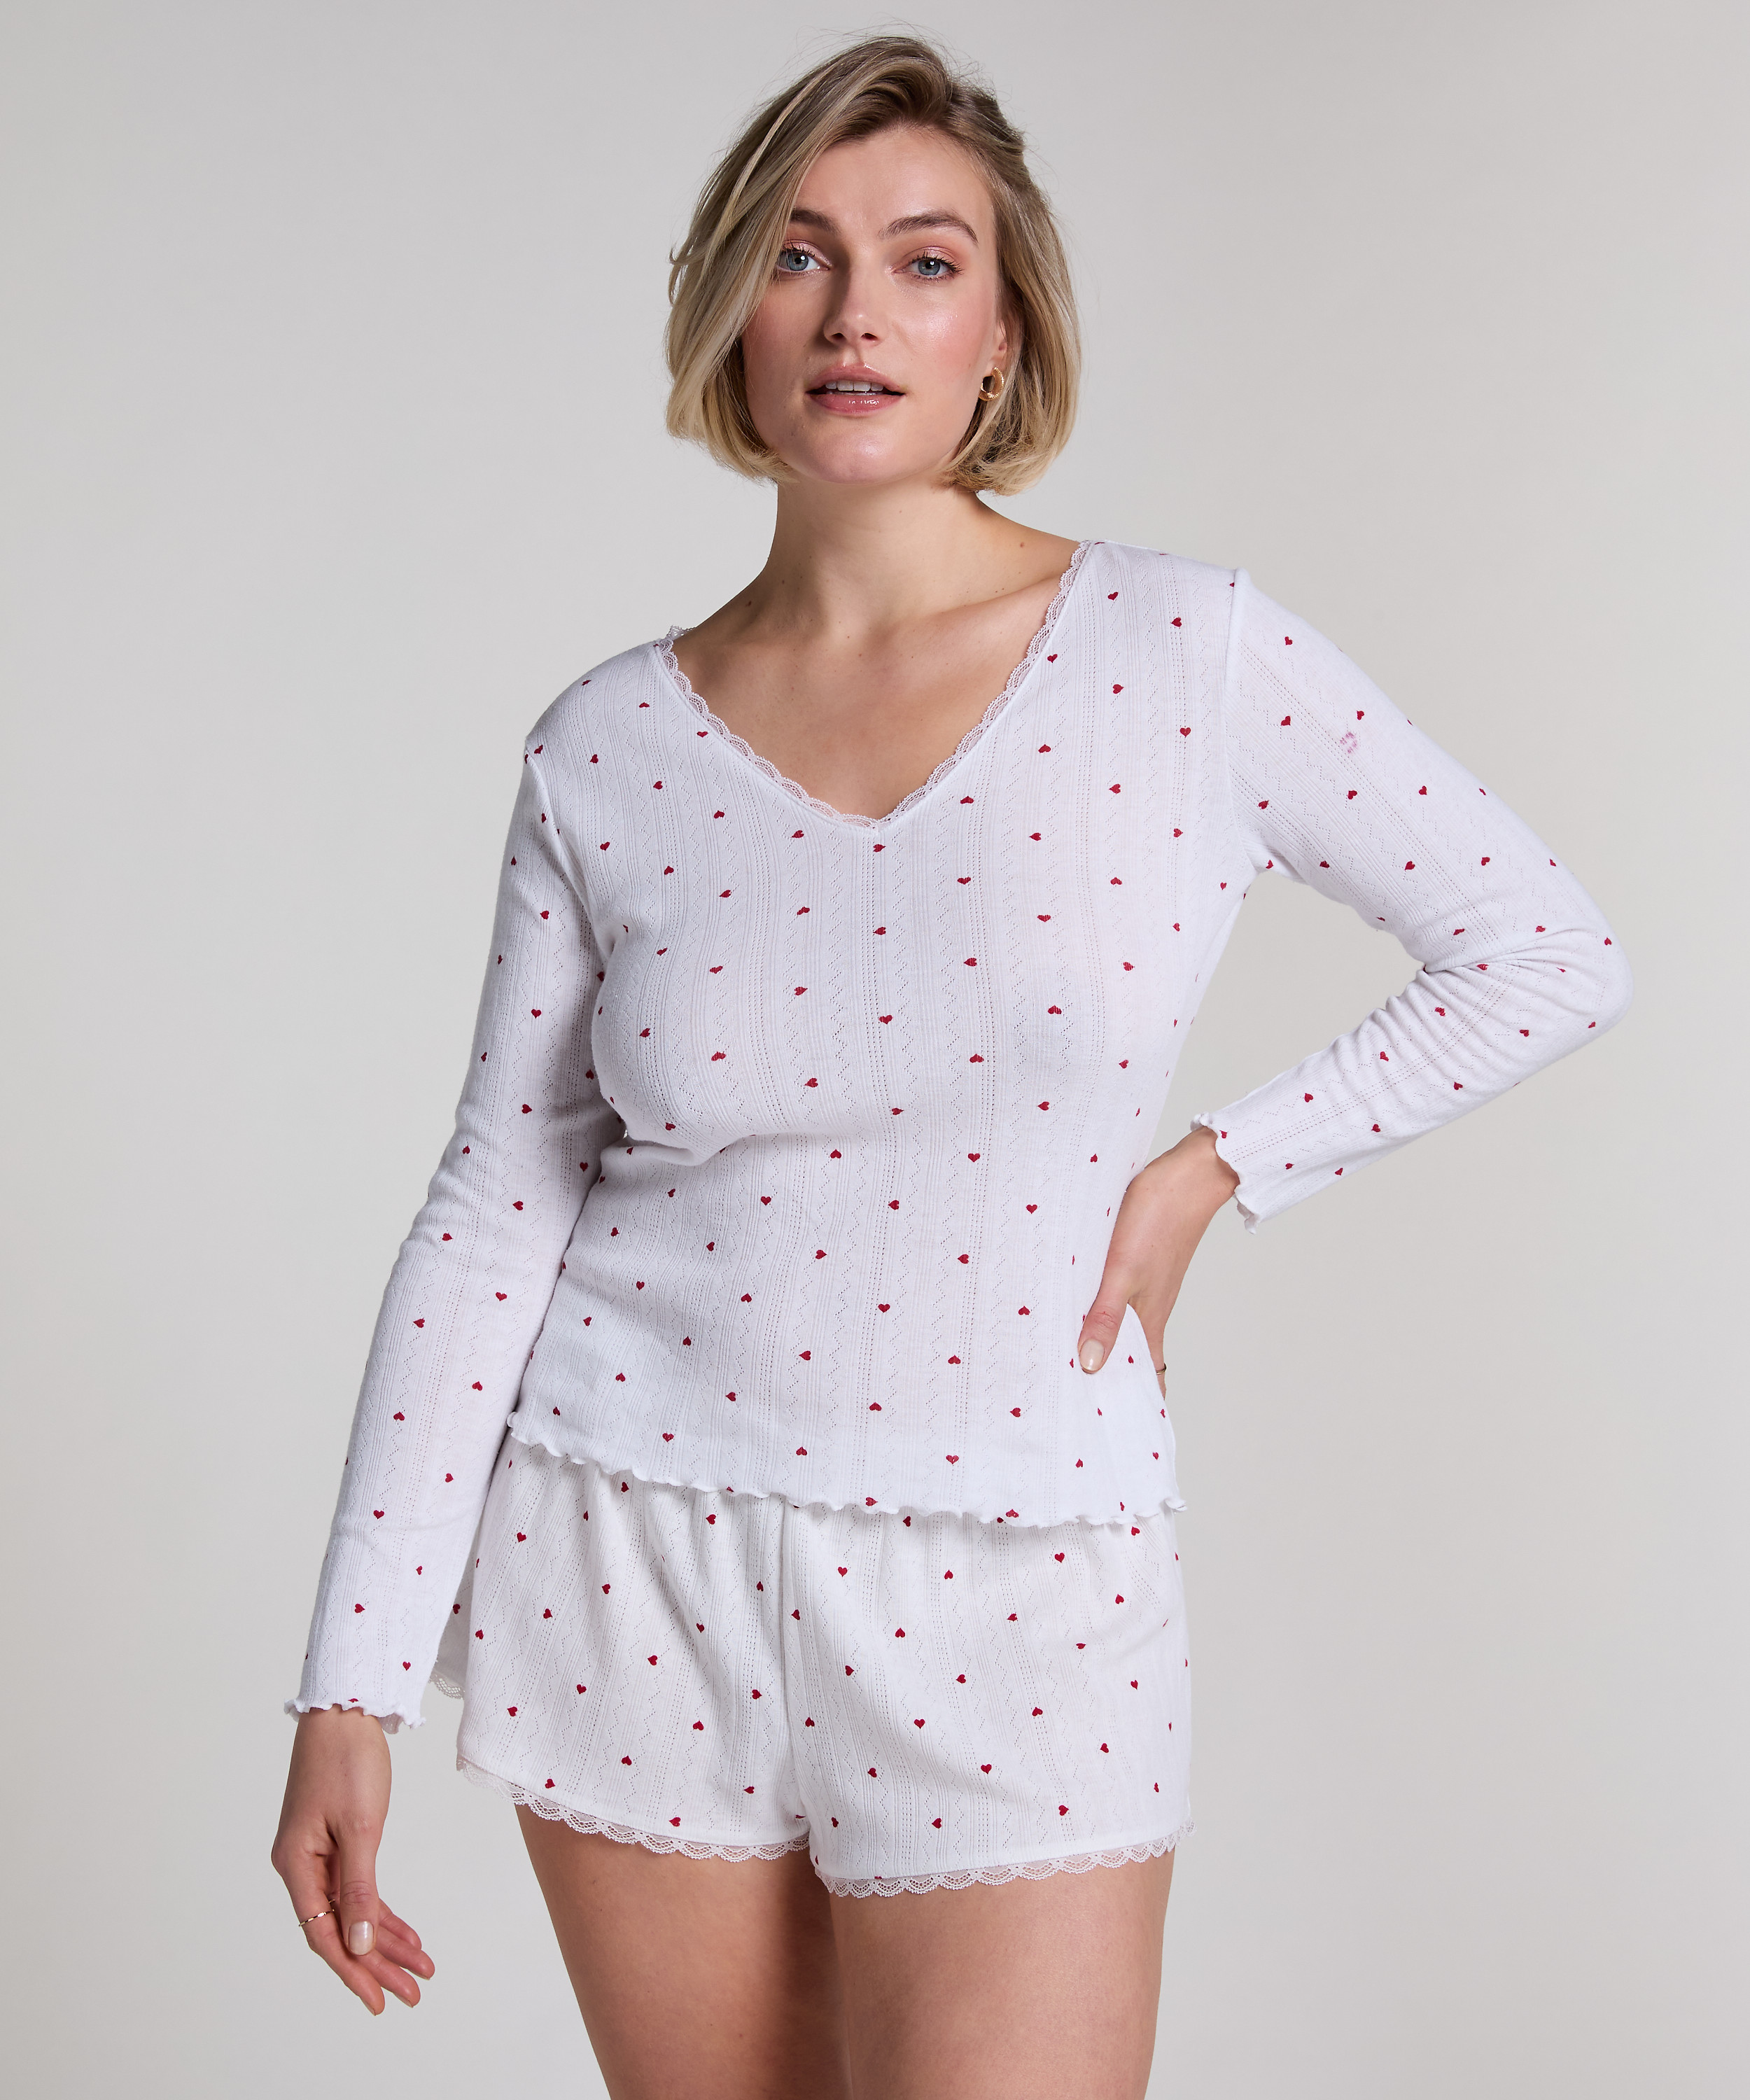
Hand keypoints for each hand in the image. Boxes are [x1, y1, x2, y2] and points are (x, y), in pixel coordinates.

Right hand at [270, 1705, 435, 2013]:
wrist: (345, 1707)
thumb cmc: (347, 1759)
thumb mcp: (360, 1827)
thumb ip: (359, 1888)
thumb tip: (360, 1942)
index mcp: (296, 1865)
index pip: (324, 1934)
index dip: (354, 1970)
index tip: (380, 2000)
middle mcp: (302, 1865)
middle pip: (340, 1928)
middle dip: (377, 1963)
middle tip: (413, 1992)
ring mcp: (318, 1853)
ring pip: (353, 1911)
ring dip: (386, 1940)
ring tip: (420, 1968)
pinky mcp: (336, 1840)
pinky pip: (358, 1887)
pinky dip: (383, 1910)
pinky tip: (407, 1933)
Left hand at [1075, 1127, 1238, 1395]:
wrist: (1188, 1173)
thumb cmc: (1158, 1219)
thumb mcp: (1122, 1271)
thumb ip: (1104, 1317)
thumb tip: (1090, 1367)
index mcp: (1150, 1321)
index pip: (1147, 1380)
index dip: (1135, 1408)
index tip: (1114, 1435)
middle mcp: (1149, 1310)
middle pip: (1131, 1359)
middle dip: (1109, 1384)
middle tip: (1076, 1406)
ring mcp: (1145, 1287)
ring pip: (1122, 1329)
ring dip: (1102, 1347)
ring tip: (1065, 1364)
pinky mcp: (1138, 1264)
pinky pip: (1117, 1301)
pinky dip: (1099, 1314)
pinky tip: (1076, 1307)